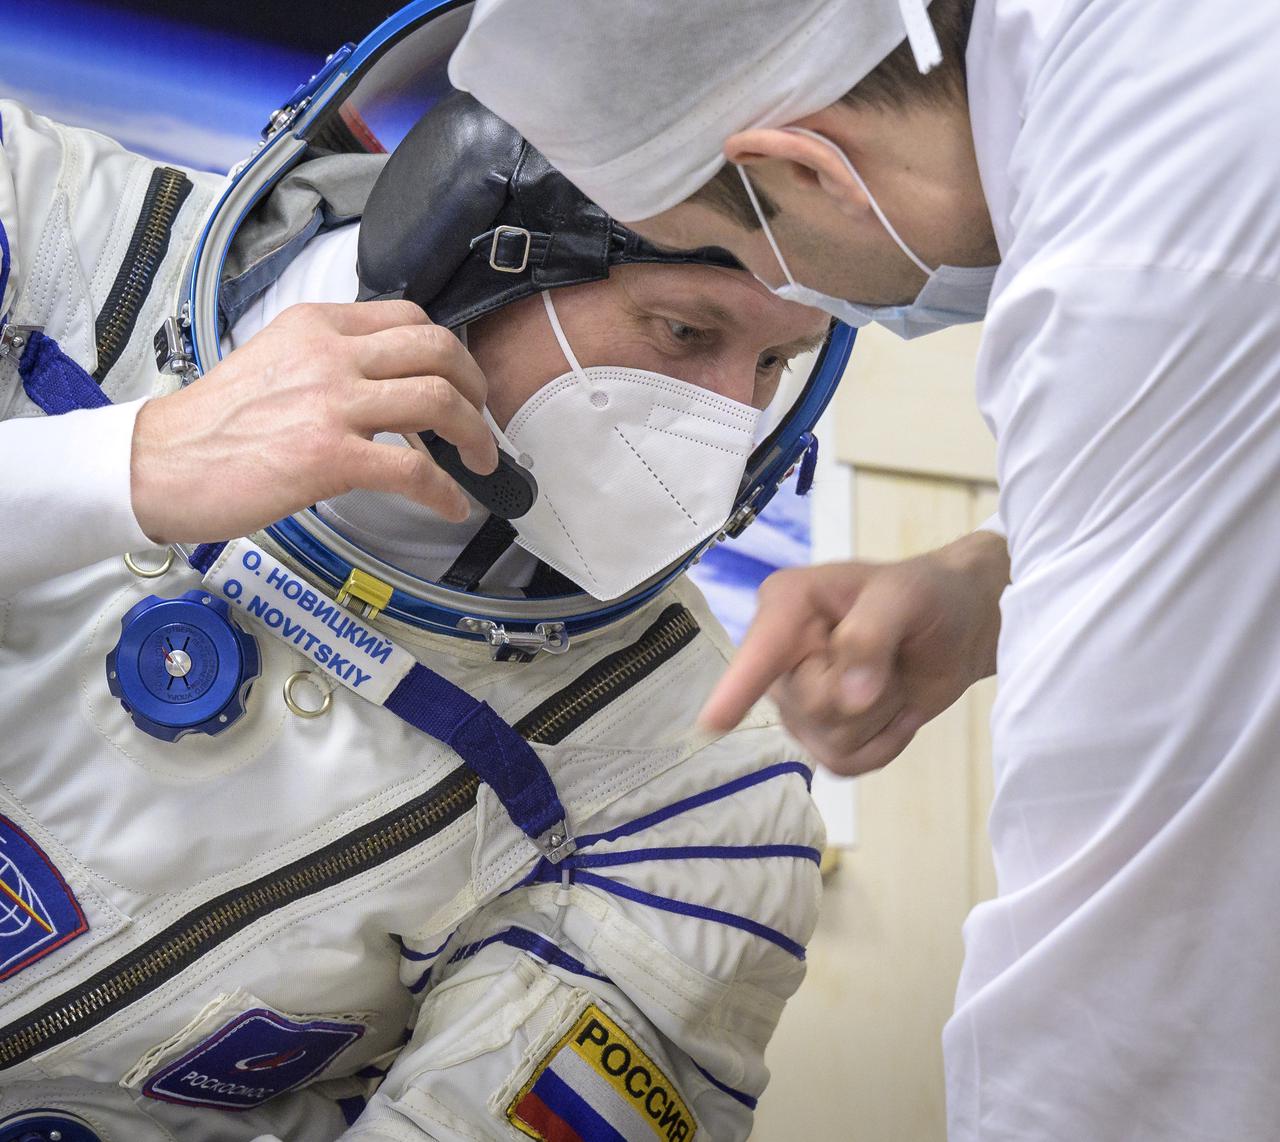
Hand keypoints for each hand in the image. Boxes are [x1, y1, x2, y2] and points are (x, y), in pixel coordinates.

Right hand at [130, 301, 497, 543]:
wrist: (161, 463)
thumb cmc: (215, 423)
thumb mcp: (275, 358)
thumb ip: (330, 358)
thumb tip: (385, 378)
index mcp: (317, 325)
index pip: (408, 316)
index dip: (450, 350)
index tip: (460, 380)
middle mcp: (330, 354)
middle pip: (438, 350)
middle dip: (476, 388)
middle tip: (480, 421)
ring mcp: (332, 403)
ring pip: (438, 400)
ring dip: (476, 436)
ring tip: (481, 463)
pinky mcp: (331, 456)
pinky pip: (416, 469)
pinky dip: (446, 491)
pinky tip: (452, 505)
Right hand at [699, 530, 1008, 774]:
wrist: (959, 626)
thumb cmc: (927, 595)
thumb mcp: (905, 597)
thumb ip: (871, 635)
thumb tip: (850, 697)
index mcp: (788, 605)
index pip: (761, 651)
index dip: (737, 687)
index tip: (712, 723)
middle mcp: (780, 654)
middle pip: (808, 705)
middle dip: (864, 692)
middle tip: (893, 657)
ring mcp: (798, 698)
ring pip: (827, 740)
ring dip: (879, 717)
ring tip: (894, 678)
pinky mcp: (822, 732)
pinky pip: (843, 762)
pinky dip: (883, 744)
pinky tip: (896, 711)